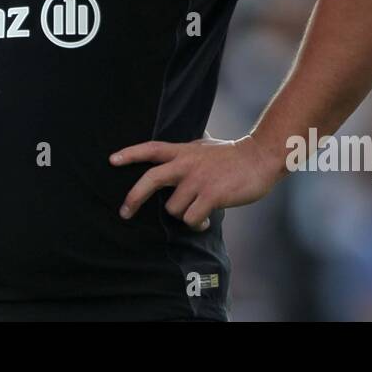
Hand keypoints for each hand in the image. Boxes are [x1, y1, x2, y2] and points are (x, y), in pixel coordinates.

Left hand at [109, 135, 279, 230]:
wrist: (260, 157)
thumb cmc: (233, 155)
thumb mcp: (204, 147)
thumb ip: (187, 153)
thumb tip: (173, 158)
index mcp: (183, 151)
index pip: (151, 149)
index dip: (130, 154)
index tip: (111, 160)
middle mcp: (186, 164)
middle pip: (150, 179)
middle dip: (133, 198)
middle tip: (124, 212)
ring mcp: (198, 180)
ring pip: (173, 209)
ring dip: (184, 215)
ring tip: (198, 213)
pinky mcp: (211, 195)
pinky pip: (192, 219)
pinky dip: (198, 224)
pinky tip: (207, 220)